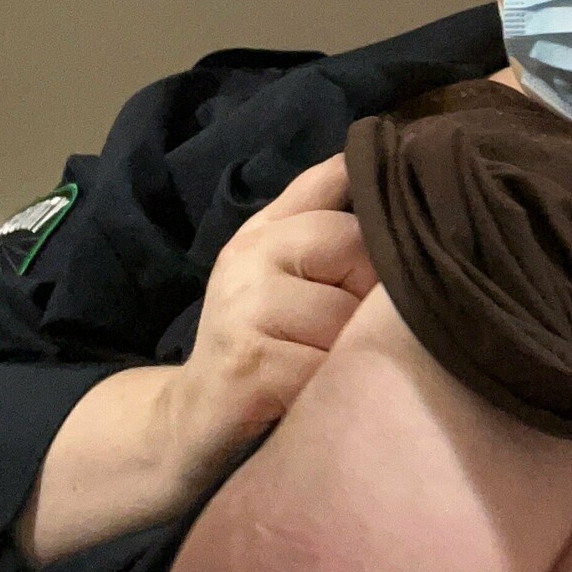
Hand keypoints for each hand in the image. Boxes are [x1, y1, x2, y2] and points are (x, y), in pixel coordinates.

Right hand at [163, 152, 380, 481]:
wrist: (192, 424)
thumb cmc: (257, 340)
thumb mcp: (283, 266)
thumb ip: (321, 204)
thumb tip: (369, 147)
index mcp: (264, 230)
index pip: (343, 203)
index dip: (377, 243)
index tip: (379, 274)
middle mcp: (247, 257)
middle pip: (356, 252)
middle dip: (369, 299)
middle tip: (350, 336)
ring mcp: (242, 311)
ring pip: (347, 316)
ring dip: (357, 350)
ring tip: (335, 369)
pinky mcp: (247, 368)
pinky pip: (327, 367)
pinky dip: (335, 389)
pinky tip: (317, 397)